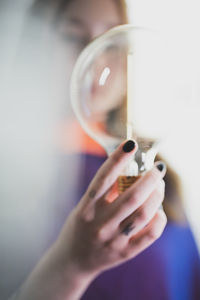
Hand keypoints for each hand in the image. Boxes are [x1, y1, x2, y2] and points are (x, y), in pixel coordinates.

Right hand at [56, 140, 166, 277]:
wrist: (73, 261)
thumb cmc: (80, 227)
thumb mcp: (85, 206)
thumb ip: (104, 191)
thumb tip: (127, 169)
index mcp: (86, 209)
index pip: (103, 179)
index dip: (117, 159)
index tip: (130, 144)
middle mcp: (99, 224)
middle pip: (131, 197)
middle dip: (150, 178)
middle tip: (158, 168)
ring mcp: (113, 240)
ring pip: (143, 214)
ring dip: (157, 196)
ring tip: (159, 186)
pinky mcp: (124, 253)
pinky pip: (149, 235)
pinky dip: (159, 219)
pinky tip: (159, 210)